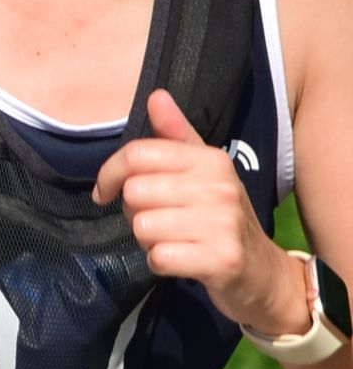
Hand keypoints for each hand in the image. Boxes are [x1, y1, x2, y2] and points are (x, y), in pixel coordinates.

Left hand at [93, 89, 300, 335]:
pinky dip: (160, 263)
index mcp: (211, 161)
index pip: (137, 155)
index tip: (105, 191)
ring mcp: (223, 224)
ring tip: (175, 240)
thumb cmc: (221, 218)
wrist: (263, 273)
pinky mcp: (221, 260)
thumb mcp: (204, 173)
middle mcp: (220, 187)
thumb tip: (156, 95)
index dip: (109, 174)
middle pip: (134, 193)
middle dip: (134, 212)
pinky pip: (158, 257)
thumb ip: (175, 136)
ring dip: (148, 240)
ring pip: (142, 227)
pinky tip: (181, 261)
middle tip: (160, 221)